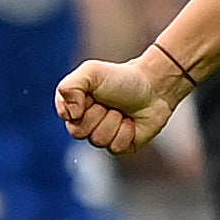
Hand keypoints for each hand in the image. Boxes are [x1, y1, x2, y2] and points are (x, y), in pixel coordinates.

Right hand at [56, 51, 183, 154]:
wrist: (154, 87)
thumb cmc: (122, 78)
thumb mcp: (91, 72)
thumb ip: (70, 87)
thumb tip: (70, 116)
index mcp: (74, 106)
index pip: (66, 116)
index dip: (80, 106)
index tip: (93, 94)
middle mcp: (85, 123)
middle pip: (79, 132)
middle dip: (97, 114)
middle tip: (109, 102)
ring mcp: (102, 136)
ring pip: (98, 140)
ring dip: (113, 121)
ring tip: (121, 110)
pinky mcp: (119, 147)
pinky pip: (115, 147)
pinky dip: (126, 132)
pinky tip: (131, 122)